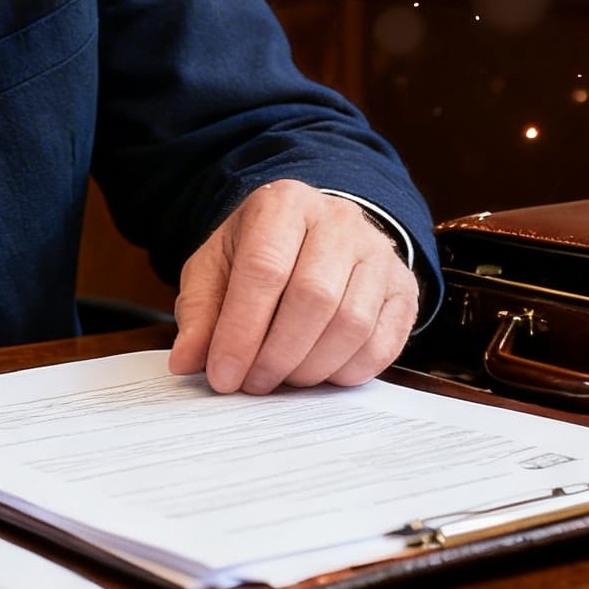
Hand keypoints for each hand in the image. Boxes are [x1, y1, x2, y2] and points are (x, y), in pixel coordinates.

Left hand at [168, 182, 419, 394]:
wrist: (313, 236)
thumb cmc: (259, 254)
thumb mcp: (216, 269)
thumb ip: (200, 313)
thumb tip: (186, 361)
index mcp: (283, 204)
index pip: (264, 270)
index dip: (241, 330)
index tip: (222, 375)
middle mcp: (338, 220)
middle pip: (313, 297)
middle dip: (276, 354)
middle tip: (252, 384)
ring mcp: (378, 253)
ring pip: (351, 323)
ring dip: (311, 367)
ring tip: (281, 379)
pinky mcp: (403, 288)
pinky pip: (382, 343)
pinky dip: (347, 371)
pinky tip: (319, 374)